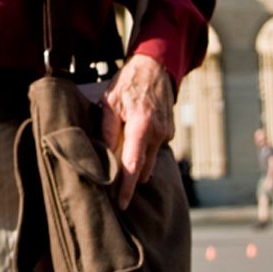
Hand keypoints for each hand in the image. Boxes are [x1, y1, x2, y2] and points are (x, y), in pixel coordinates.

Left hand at [100, 53, 174, 209]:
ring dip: (134, 164)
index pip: (132, 162)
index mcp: (141, 124)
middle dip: (128, 179)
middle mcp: (158, 132)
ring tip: (117, 164)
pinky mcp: (169, 133)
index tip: (121, 203)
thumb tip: (103, 154)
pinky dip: (141, 151)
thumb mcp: (110, 103)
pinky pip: (152, 149)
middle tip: (111, 189)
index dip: (126, 185)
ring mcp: (167, 134)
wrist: (156, 68)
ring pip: (148, 160)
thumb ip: (107, 129)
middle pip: (142, 167)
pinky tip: (130, 141)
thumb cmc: (128, 83)